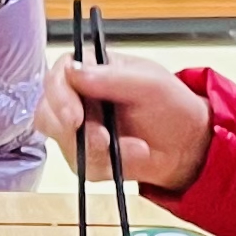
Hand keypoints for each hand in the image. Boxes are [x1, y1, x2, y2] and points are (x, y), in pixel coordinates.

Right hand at [36, 53, 212, 195]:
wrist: (187, 145)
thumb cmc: (172, 106)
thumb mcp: (150, 84)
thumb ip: (112, 77)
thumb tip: (73, 71)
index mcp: (91, 70)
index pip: (57, 77)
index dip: (58, 97)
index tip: (74, 117)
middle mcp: (78, 98)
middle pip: (47, 111)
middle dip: (70, 130)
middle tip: (102, 140)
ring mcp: (79, 129)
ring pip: (62, 143)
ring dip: (96, 150)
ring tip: (134, 148)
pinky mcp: (85, 157)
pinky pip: (82, 166)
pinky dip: (107, 165)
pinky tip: (132, 156)